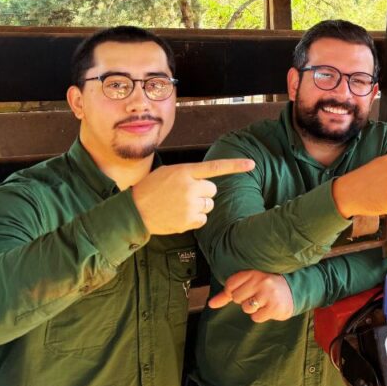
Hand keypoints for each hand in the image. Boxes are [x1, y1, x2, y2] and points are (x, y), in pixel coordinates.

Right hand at [132, 158, 254, 234]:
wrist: (134, 211)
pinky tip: (180, 215)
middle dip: (203, 192)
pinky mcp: (189, 221)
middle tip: (184, 194)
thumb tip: (205, 180)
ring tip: (179, 205)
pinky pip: (203, 219)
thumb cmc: (150, 189)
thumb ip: (188, 173)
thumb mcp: (168, 172)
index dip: (235, 166)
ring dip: (199, 205)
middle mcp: (190, 187)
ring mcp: (190, 205)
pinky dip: (195, 218)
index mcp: (185, 172)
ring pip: (209, 205)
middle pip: (212, 190)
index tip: (252, 164)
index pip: (216, 167)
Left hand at [208, 270, 293, 322]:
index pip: (230, 285)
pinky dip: (261, 315)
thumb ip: (228, 293)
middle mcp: (260, 281)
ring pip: (246, 308)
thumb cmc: (268, 286)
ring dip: (253, 308)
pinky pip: (256, 317)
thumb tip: (210, 304)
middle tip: (258, 294)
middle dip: (245, 300)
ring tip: (264, 301)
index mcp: (253, 272)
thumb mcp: (250, 283)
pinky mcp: (274, 307)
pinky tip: (269, 307)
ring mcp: (268, 294)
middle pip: (236, 298)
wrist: (295, 290)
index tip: (246, 290)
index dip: (234, 292)